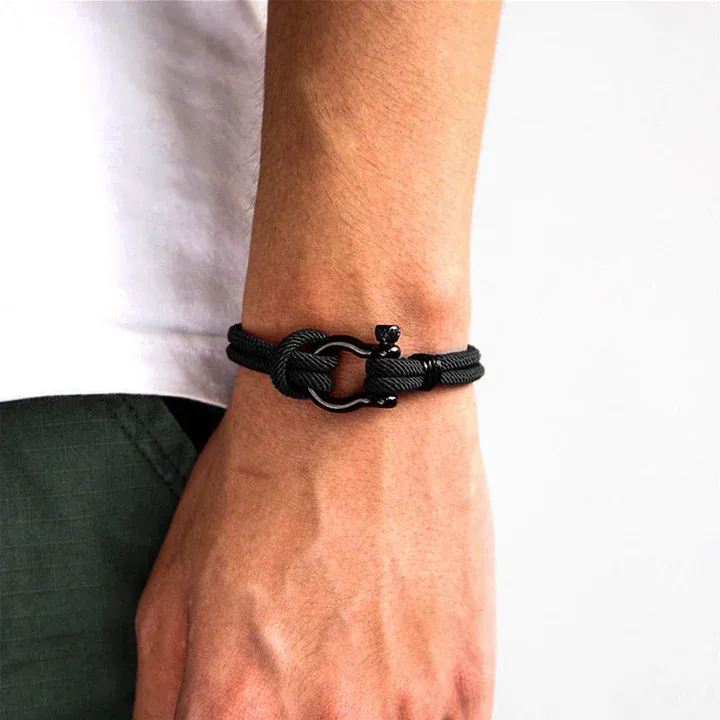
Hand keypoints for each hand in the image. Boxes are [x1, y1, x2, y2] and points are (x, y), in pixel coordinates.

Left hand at [133, 373, 494, 718]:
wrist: (363, 403)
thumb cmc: (272, 473)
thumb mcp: (173, 586)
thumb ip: (162, 700)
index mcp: (233, 705)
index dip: (238, 719)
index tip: (257, 701)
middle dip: (298, 712)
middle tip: (310, 660)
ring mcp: (405, 708)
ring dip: (362, 711)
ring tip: (356, 650)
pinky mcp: (465, 682)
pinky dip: (413, 709)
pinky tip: (398, 658)